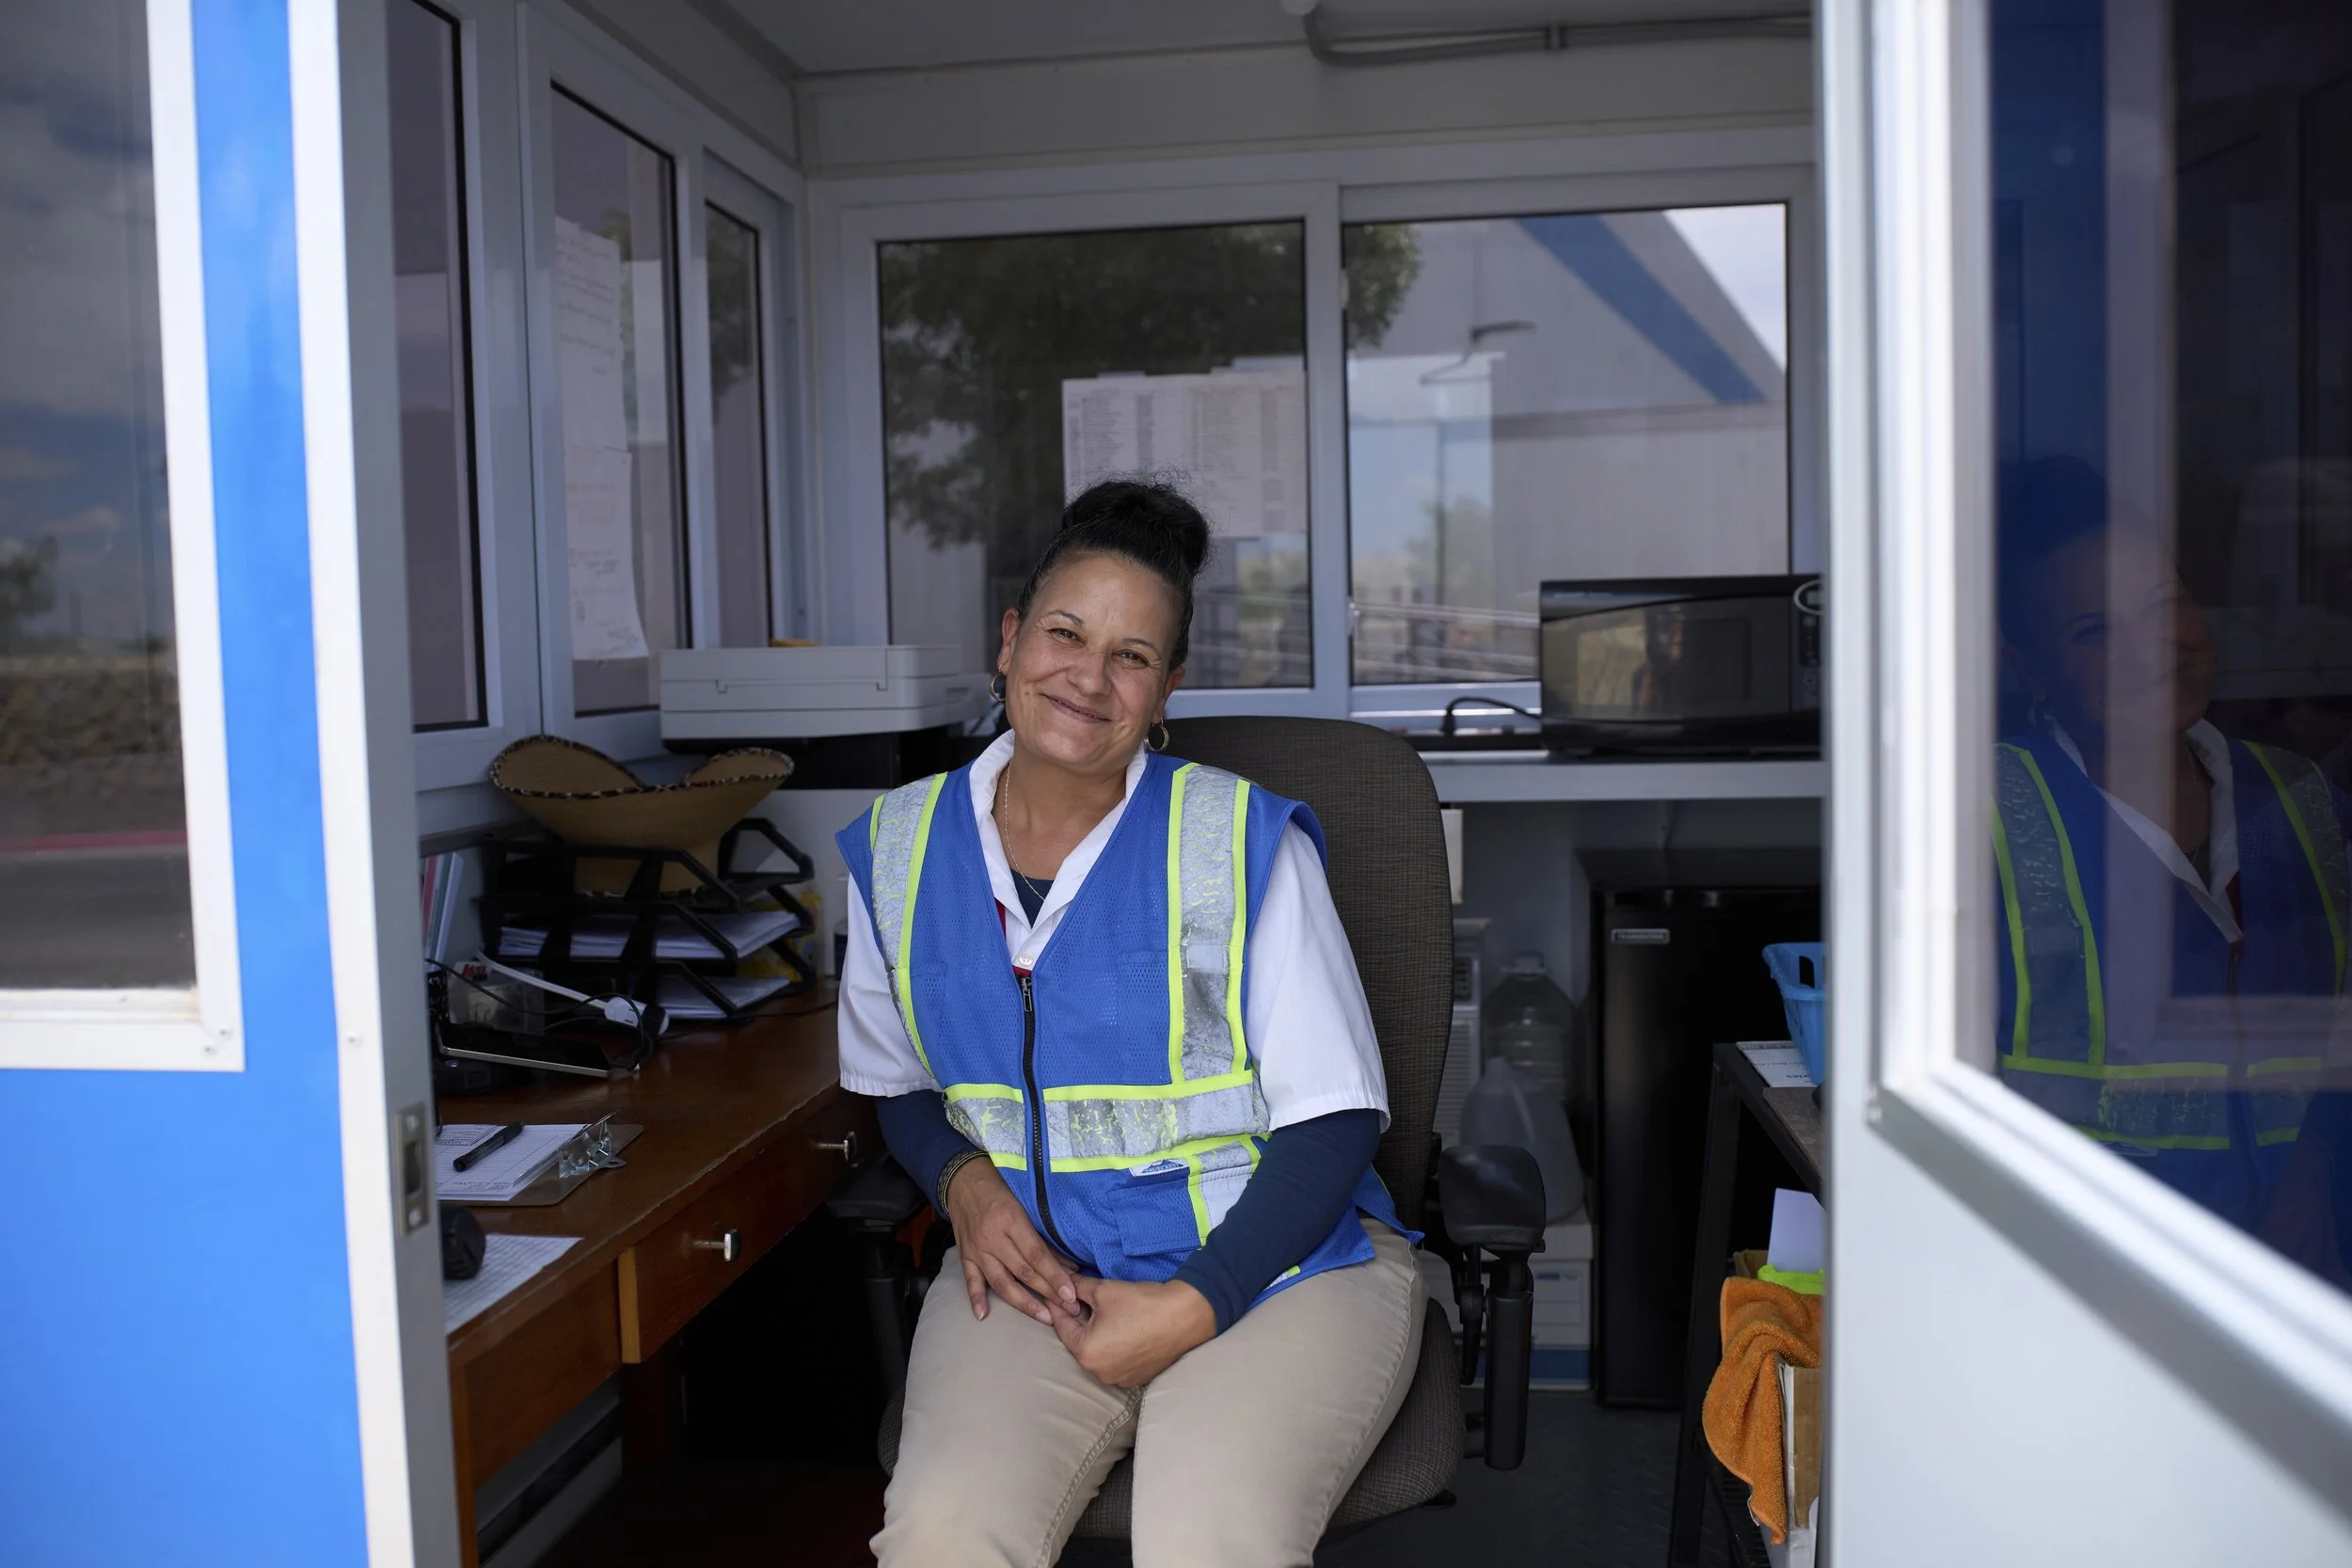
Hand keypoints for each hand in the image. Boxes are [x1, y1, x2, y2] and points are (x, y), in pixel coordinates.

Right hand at [947, 1159, 1079, 1324]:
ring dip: (1023, 1303)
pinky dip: (976, 1298)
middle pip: (1023, 1272)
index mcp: (1011, 1221)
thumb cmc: (1001, 1189)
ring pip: (1001, 1282)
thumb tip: (1069, 1265)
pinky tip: (983, 1315)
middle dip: (1048, 1293)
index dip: (1055, 1277)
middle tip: (1068, 1310)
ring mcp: (977, 1249)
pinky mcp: (965, 1255)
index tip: (1071, 1294)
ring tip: (1043, 1318)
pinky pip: (971, 1280)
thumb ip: (1043, 1237)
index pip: (1037, 1255)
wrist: (963, 1180)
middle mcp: (993, 1237)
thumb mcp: (1025, 1205)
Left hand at [1051, 1276, 1216, 1387]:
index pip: (1062, 1326)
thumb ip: (1078, 1288)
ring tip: (1102, 1312)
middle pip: (1080, 1341)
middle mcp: (1100, 1373)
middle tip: (1078, 1299)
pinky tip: (1122, 1326)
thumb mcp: (1104, 1290)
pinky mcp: (1137, 1378)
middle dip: (1078, 1319)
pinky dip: (1115, 1344)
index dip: (1058, 1306)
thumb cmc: (1142, 1303)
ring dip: (1097, 1333)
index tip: (1054, 1294)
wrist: (1186, 1316)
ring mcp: (1120, 1379)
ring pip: (1099, 1351)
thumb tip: (1063, 1281)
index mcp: (1087, 1353)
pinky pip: (1117, 1359)